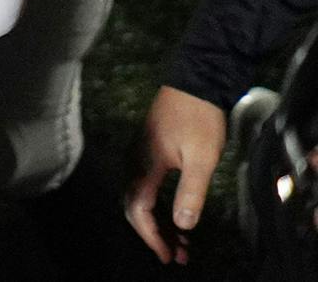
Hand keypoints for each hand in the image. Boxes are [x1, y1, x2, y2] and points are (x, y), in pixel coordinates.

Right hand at [124, 84, 225, 263]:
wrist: (195, 82)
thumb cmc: (198, 118)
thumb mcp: (201, 159)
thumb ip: (190, 192)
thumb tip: (183, 223)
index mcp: (144, 165)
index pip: (138, 210)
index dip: (152, 236)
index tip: (168, 254)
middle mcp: (135, 161)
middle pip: (135, 206)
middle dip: (155, 234)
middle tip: (177, 254)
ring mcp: (139, 154)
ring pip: (140, 196)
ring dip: (158, 221)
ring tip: (181, 240)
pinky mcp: (148, 149)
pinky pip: (146, 185)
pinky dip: (158, 205)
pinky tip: (175, 211)